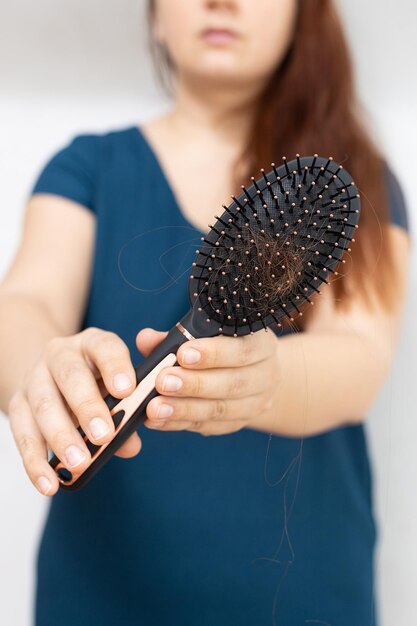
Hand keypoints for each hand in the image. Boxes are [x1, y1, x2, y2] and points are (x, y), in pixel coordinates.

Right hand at [8, 327, 140, 495]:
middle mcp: (60, 354)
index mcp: (92, 344)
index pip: (104, 347)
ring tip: (79, 463)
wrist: (52, 374)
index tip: (126, 390)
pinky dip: (36, 461)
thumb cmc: (95, 381)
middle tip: (104, 435)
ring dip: (61, 437)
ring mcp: (35, 378)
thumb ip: (128, 410)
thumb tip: (130, 445)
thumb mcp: (115, 386)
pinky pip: (23, 434)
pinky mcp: (17, 404)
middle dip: (87, 406)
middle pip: (71, 375)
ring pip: (44, 405)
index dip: (115, 366)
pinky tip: (50, 482)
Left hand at [136, 327, 279, 435]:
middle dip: (194, 384)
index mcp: (262, 343)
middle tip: (162, 382)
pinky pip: (209, 426)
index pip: (242, 350)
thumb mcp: (206, 332)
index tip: (182, 354)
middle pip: (233, 383)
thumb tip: (146, 339)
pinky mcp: (239, 422)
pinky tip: (157, 420)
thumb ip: (177, 334)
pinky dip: (180, 423)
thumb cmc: (222, 343)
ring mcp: (257, 403)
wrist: (254, 369)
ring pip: (221, 409)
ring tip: (154, 408)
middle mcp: (267, 374)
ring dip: (184, 409)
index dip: (213, 353)